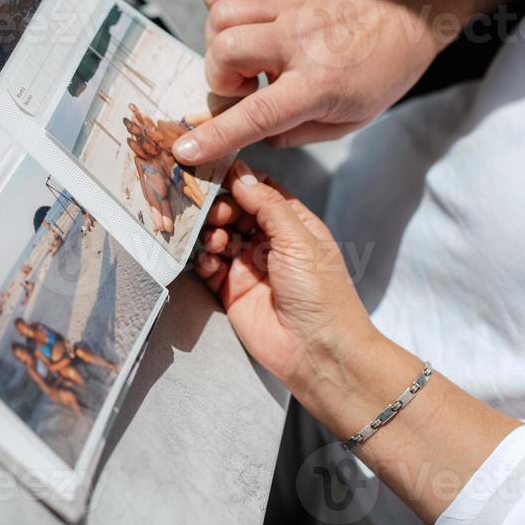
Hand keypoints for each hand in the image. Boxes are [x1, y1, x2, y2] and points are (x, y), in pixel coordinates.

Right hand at [173, 0, 437, 163]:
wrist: (405, 15)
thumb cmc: (379, 72)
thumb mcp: (349, 121)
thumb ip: (297, 133)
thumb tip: (256, 135)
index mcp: (317, 83)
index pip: (256, 113)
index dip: (216, 134)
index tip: (185, 149)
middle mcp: (297, 39)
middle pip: (226, 51)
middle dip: (220, 78)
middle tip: (244, 87)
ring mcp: (288, 4)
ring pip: (222, 15)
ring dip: (220, 43)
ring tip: (246, 57)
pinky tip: (235, 17)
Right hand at [195, 161, 374, 393]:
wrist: (318, 352)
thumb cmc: (321, 294)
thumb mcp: (298, 239)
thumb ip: (267, 204)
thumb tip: (241, 172)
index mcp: (294, 224)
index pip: (261, 191)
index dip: (239, 181)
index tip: (215, 172)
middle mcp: (270, 242)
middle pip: (234, 211)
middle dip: (220, 207)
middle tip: (215, 214)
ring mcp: (249, 266)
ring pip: (218, 236)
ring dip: (210, 233)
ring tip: (215, 241)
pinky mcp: (232, 291)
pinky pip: (209, 267)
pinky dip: (204, 260)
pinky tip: (209, 262)